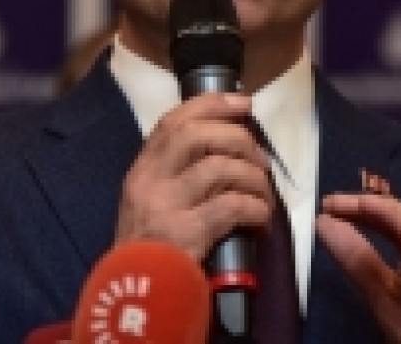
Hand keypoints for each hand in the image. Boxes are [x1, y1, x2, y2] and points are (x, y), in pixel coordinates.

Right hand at [115, 93, 272, 260]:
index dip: (211, 104)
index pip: (172, 122)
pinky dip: (256, 208)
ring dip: (254, 178)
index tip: (243, 103)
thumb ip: (175, 173)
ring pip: (219, 168)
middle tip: (260, 159)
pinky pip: (232, 206)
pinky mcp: (184, 234)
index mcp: (141, 170)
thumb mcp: (150, 202)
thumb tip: (226, 143)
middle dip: (238, 138)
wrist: (135, 296)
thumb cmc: (150, 249)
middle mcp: (148, 182)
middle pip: (196, 136)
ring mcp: (164, 207)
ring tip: (265, 195)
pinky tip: (262, 218)